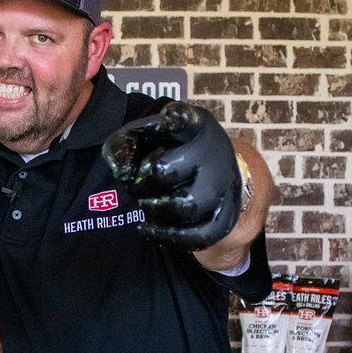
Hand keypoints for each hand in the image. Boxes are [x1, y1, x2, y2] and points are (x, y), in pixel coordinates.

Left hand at [102, 102, 240, 249]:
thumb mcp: (143, 136)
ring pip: (188, 206)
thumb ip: (124, 146)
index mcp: (194, 125)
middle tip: (138, 183)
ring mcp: (224, 185)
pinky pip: (201, 235)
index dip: (178, 118)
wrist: (211, 168)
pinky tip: (148, 229)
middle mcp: (214, 153)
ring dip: (156, 209)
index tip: (170, 116)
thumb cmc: (169, 149)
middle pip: (168, 172)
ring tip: (146, 203)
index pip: (187, 119)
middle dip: (143, 183)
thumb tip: (124, 173)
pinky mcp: (227, 214)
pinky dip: (170, 236)